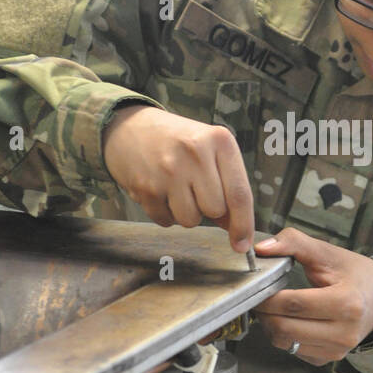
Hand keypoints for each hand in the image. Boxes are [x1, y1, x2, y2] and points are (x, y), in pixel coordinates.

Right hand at [102, 104, 254, 251]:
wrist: (129, 128)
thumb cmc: (178, 142)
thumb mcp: (210, 150)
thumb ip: (228, 185)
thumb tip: (237, 230)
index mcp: (219, 140)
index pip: (239, 193)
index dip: (243, 224)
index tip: (243, 244)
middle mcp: (195, 153)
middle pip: (215, 210)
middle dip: (208, 209)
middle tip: (195, 188)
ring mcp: (169, 170)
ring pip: (191, 220)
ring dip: (186, 213)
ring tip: (177, 188)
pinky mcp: (146, 187)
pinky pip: (166, 221)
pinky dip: (165, 213)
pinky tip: (160, 190)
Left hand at [253, 228, 372, 364]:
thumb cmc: (356, 274)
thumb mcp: (329, 253)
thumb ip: (294, 243)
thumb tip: (261, 248)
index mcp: (347, 303)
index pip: (294, 305)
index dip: (268, 297)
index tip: (257, 288)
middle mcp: (344, 332)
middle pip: (285, 329)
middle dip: (264, 313)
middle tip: (259, 298)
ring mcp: (338, 349)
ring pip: (285, 343)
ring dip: (271, 326)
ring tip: (273, 307)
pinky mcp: (330, 359)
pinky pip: (294, 351)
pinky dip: (285, 336)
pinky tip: (290, 320)